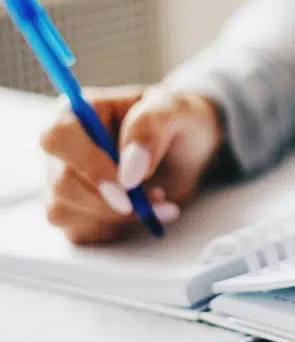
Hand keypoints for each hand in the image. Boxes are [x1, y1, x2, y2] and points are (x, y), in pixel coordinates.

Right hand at [41, 86, 224, 243]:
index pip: (59, 139)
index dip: (90, 166)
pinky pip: (78, 231)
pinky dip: (115, 228)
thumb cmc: (178, 122)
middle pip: (61, 183)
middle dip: (111, 200)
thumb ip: (150, 130)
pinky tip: (141, 213)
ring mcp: (62, 180)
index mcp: (77, 112)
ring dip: (117, 216)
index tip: (129, 186)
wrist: (189, 151)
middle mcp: (62, 147)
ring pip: (64, 211)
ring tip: (157, 199)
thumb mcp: (175, 111)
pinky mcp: (73, 210)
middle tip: (158, 197)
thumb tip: (128, 171)